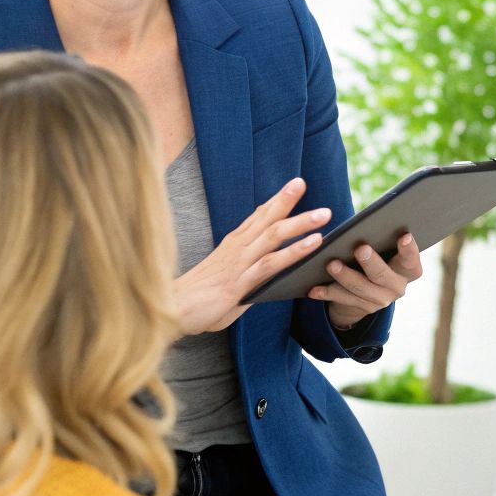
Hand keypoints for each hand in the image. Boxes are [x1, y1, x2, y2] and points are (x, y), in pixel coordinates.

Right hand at [174, 178, 329, 335]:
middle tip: (303, 182)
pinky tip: (313, 243)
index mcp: (233, 244)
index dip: (276, 200)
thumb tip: (274, 275)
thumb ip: (252, 274)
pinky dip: (294, 251)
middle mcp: (237, 248)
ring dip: (300, 223)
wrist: (172, 312)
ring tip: (323, 213)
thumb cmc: (200, 299)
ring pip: (273, 235)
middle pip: (266, 218)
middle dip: (287, 200)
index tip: (295, 184)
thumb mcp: (230, 281)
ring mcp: (240, 263)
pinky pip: (272, 263)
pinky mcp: (241, 281)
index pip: (257, 216)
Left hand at [311, 233, 422, 330]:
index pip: (411, 261)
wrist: (367, 291)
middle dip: (371, 262)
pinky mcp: (362, 308)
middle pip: (383, 276)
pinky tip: (313, 289)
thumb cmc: (376, 256)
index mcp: (407, 271)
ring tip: (331, 264)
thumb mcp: (383, 251)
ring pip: (360, 288)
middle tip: (360, 248)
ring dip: (345, 276)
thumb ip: (380, 242)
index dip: (410, 250)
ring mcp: (380, 301)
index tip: (404, 235)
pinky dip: (327, 292)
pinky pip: (342, 299)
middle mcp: (397, 287)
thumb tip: (365, 224)